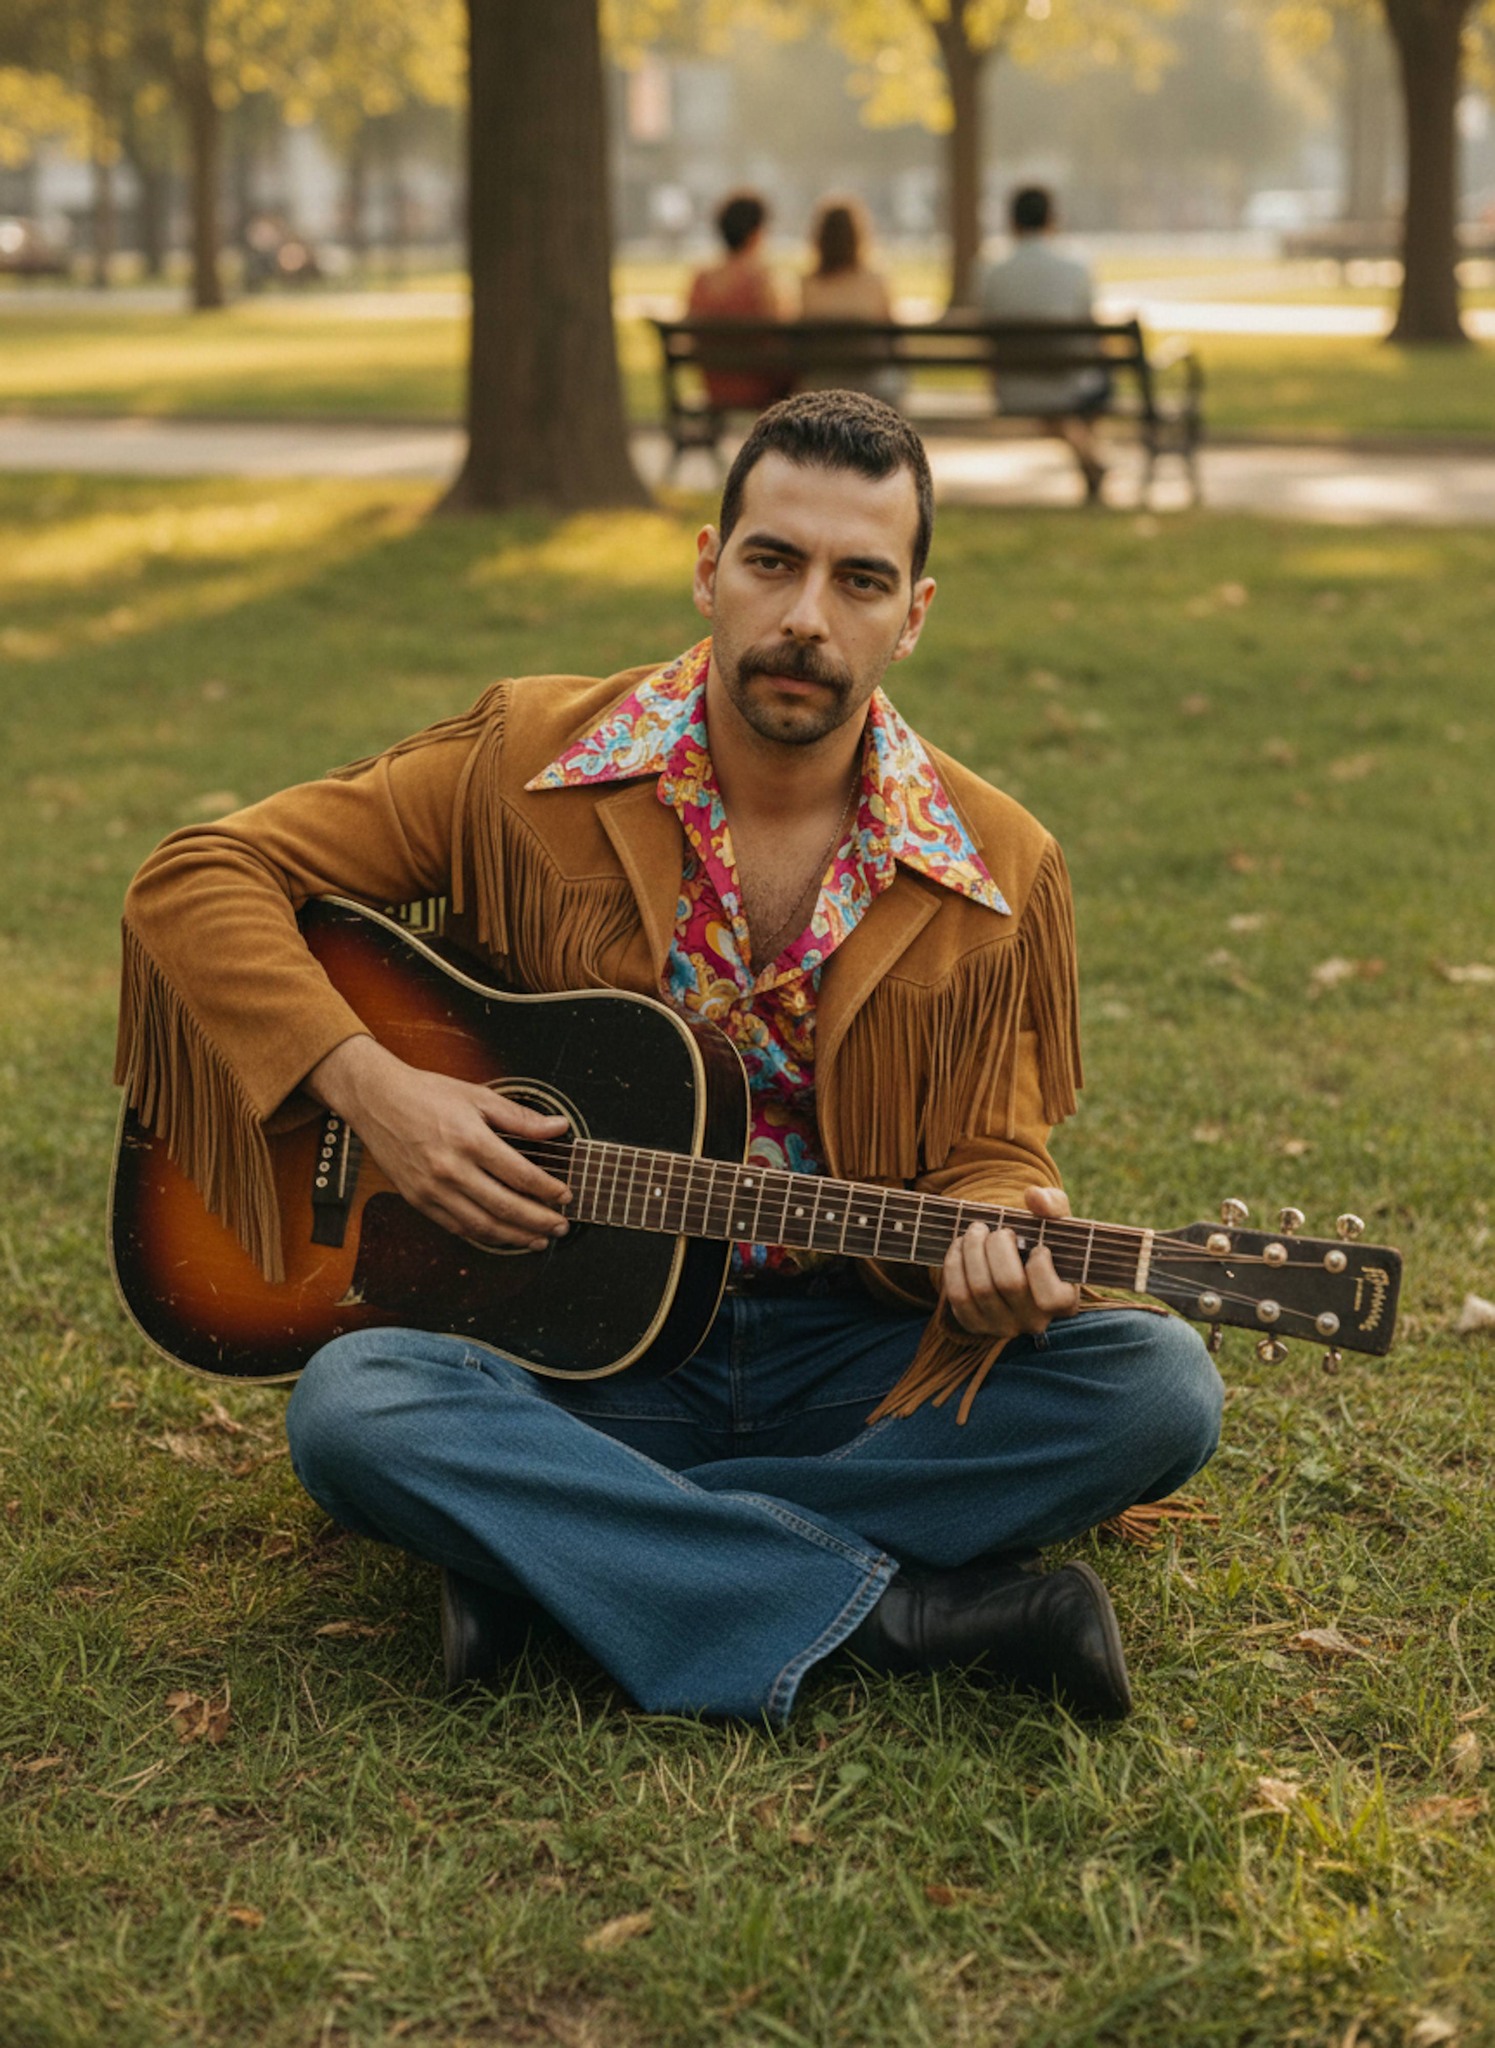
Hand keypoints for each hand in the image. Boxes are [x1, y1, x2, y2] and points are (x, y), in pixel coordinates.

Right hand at [307, 1036, 571, 1251]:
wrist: (376, 1100)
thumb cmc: (426, 1094)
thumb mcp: (478, 1097)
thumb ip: (521, 1118)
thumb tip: (558, 1127)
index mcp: (470, 1140)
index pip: (521, 1175)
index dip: (548, 1190)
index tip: (565, 1196)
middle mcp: (451, 1169)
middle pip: (506, 1207)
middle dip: (539, 1221)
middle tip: (560, 1226)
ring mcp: (432, 1189)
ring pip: (482, 1226)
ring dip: (515, 1237)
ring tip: (539, 1239)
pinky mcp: (418, 1200)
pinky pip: (457, 1227)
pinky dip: (484, 1237)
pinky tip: (503, 1237)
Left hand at [940, 1185, 1079, 1340]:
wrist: (1013, 1259)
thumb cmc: (1040, 1239)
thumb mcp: (1054, 1220)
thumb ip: (1052, 1204)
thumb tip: (1034, 1197)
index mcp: (1063, 1302)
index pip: (1051, 1297)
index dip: (1040, 1266)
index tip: (1037, 1246)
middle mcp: (1033, 1321)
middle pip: (1008, 1284)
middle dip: (997, 1246)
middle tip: (995, 1229)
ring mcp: (1002, 1326)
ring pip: (979, 1289)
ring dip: (972, 1250)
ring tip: (976, 1231)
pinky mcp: (975, 1324)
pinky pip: (958, 1296)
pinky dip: (955, 1265)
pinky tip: (960, 1247)